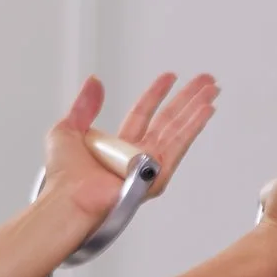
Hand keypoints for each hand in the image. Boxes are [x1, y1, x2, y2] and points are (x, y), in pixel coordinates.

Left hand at [41, 71, 219, 222]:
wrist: (68, 198)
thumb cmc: (63, 177)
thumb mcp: (66, 130)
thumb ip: (84, 106)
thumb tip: (94, 82)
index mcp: (117, 146)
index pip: (142, 114)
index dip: (156, 94)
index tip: (169, 78)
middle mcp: (136, 156)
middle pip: (168, 120)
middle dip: (187, 98)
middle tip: (205, 81)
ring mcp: (149, 166)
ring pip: (178, 129)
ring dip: (197, 107)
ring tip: (212, 89)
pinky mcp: (157, 174)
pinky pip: (179, 145)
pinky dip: (194, 126)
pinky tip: (206, 110)